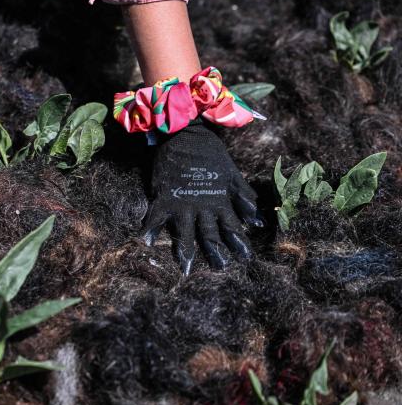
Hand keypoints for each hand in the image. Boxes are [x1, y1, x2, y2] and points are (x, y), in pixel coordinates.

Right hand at [143, 123, 262, 274]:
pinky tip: (147, 243)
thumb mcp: (232, 174)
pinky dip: (150, 230)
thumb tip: (258, 222)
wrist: (184, 134)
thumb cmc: (210, 153)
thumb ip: (243, 198)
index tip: (245, 259)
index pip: (232, 227)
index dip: (239, 244)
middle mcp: (201, 206)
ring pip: (184, 232)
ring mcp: (181, 203)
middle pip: (209, 235)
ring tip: (186, 267)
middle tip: (220, 269)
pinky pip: (155, 217)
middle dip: (215, 254)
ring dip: (185, 250)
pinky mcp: (163, 196)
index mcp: (219, 200)